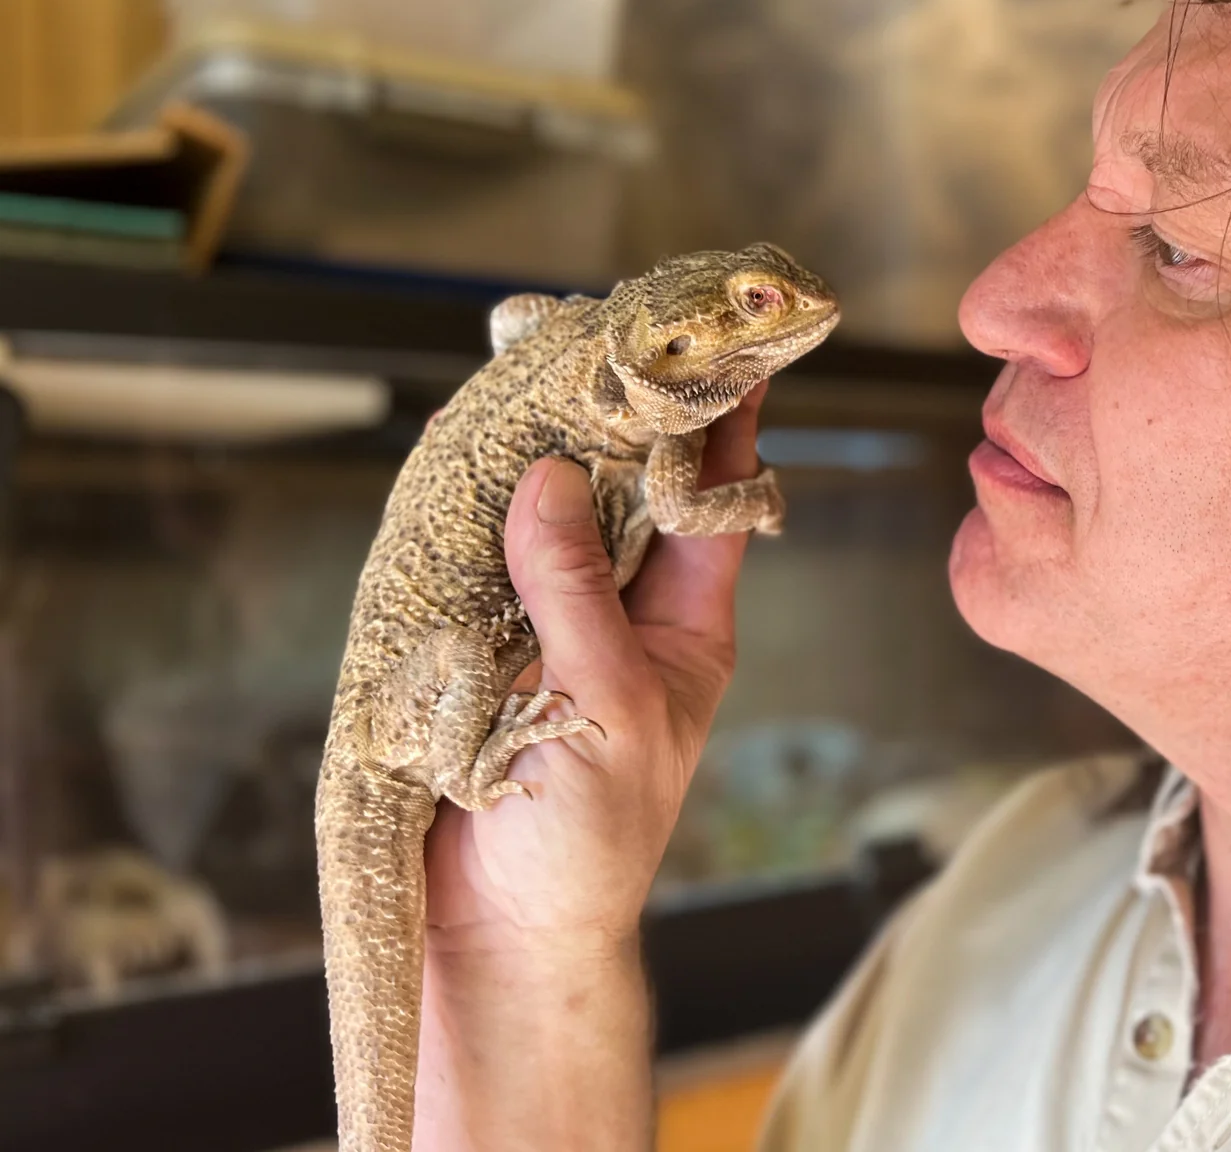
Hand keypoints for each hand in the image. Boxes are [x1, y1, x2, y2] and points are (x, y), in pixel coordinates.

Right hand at [421, 384, 768, 953]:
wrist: (500, 930)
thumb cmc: (588, 840)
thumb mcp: (606, 709)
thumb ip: (577, 596)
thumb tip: (554, 480)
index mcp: (683, 627)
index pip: (715, 508)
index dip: (725, 428)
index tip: (730, 347)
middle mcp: (620, 612)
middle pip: (626, 494)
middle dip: (616, 420)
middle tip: (603, 334)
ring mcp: (548, 623)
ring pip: (550, 517)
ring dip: (540, 452)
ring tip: (532, 370)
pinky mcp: (479, 640)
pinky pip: (479, 558)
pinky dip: (472, 508)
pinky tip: (466, 454)